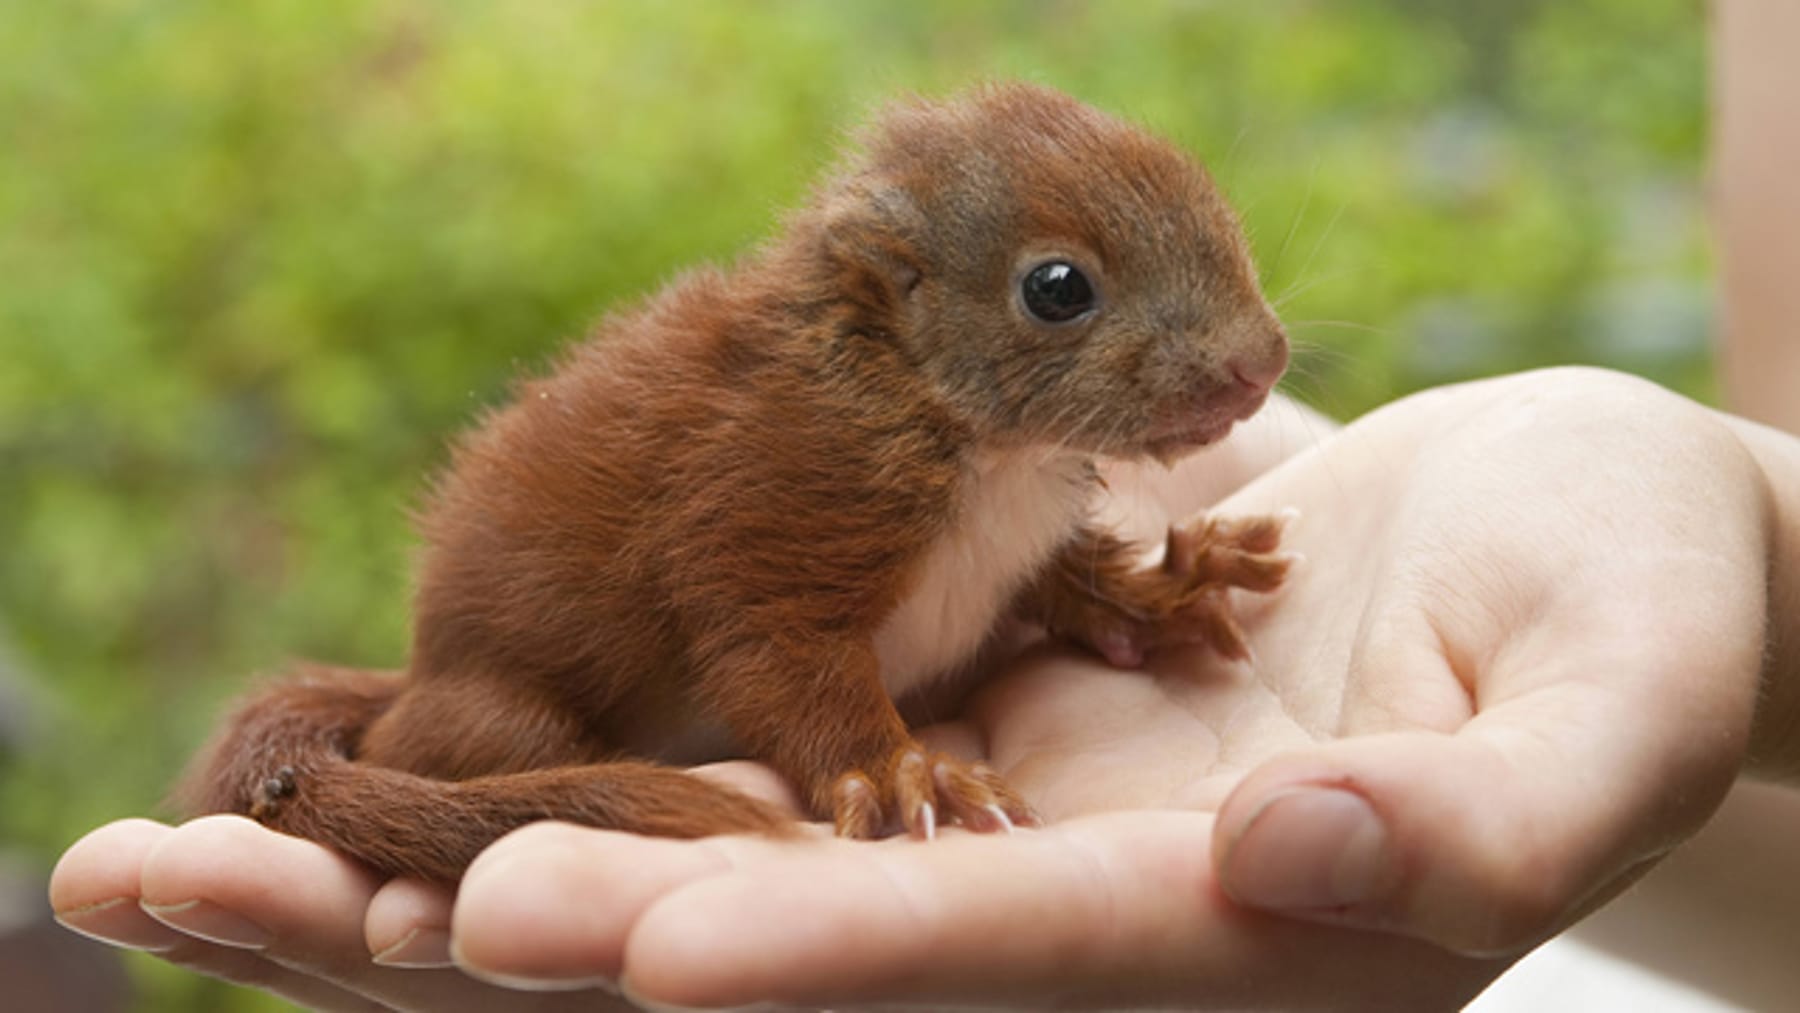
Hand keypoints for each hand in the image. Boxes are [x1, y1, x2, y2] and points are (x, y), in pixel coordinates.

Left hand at [52, 367, 1798, 1009]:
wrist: (1573, 544)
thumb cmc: (1636, 610)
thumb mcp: (1612, 708)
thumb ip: (1493, 826)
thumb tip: (1288, 874)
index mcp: (1221, 945)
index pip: (978, 965)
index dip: (792, 958)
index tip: (577, 933)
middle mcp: (1066, 914)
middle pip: (755, 958)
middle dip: (487, 940)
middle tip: (199, 884)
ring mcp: (989, 819)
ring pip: (690, 857)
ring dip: (437, 856)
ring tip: (176, 843)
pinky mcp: (954, 715)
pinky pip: (724, 744)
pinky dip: (556, 740)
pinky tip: (381, 726)